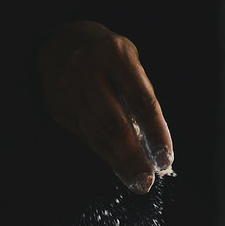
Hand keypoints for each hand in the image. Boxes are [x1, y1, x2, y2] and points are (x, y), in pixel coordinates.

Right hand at [38, 21, 173, 193]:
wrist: (60, 43)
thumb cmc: (107, 57)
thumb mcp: (128, 61)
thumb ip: (138, 95)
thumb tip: (153, 143)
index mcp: (115, 53)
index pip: (141, 101)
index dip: (156, 133)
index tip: (165, 159)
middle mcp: (88, 70)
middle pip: (114, 124)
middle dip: (133, 158)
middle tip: (146, 182)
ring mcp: (69, 89)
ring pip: (98, 136)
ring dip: (120, 163)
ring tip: (136, 182)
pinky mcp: (59, 107)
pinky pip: (87, 137)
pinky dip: (106, 155)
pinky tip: (120, 168)